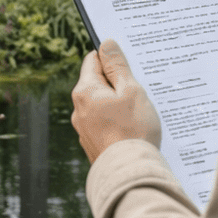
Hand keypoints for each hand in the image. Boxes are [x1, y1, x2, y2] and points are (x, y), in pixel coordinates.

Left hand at [71, 39, 161, 162]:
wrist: (130, 173)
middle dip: (117, 84)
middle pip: (97, 84)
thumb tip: (106, 44)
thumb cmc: (133, 130)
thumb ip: (117, 66)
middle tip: (139, 90)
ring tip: (138, 113)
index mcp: (85, 91)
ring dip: (117, 104)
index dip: (111, 59)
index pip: (92, 60)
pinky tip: (132, 129)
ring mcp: (83, 128)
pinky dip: (116, 122)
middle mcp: (78, 109)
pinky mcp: (92, 144)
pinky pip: (104, 124)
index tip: (128, 65)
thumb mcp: (130, 90)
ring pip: (101, 105)